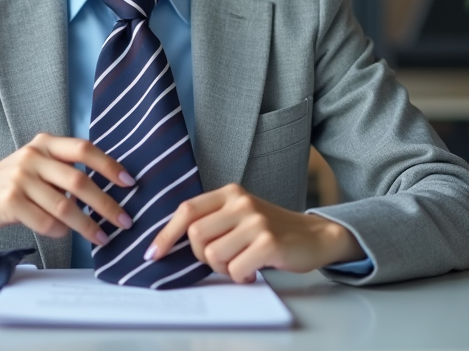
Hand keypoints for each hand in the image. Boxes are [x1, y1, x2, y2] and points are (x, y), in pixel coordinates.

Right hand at [0, 133, 135, 247]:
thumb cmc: (10, 181)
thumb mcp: (35, 164)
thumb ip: (63, 169)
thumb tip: (106, 188)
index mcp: (44, 144)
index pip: (84, 149)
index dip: (109, 166)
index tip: (130, 183)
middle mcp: (33, 157)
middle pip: (79, 181)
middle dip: (106, 204)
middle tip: (124, 221)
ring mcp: (20, 178)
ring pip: (64, 206)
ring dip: (88, 226)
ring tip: (102, 237)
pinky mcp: (10, 201)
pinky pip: (45, 222)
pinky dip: (60, 232)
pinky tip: (65, 234)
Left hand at [145, 184, 361, 282]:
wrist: (314, 236)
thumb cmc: (270, 230)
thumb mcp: (239, 215)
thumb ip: (212, 220)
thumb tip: (171, 244)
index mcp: (229, 192)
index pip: (187, 210)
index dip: (166, 233)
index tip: (153, 253)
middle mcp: (241, 202)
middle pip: (196, 235)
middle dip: (201, 256)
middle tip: (222, 261)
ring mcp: (256, 221)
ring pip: (213, 255)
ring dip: (223, 269)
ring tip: (241, 264)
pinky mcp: (268, 242)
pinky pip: (235, 268)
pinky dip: (240, 276)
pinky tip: (252, 270)